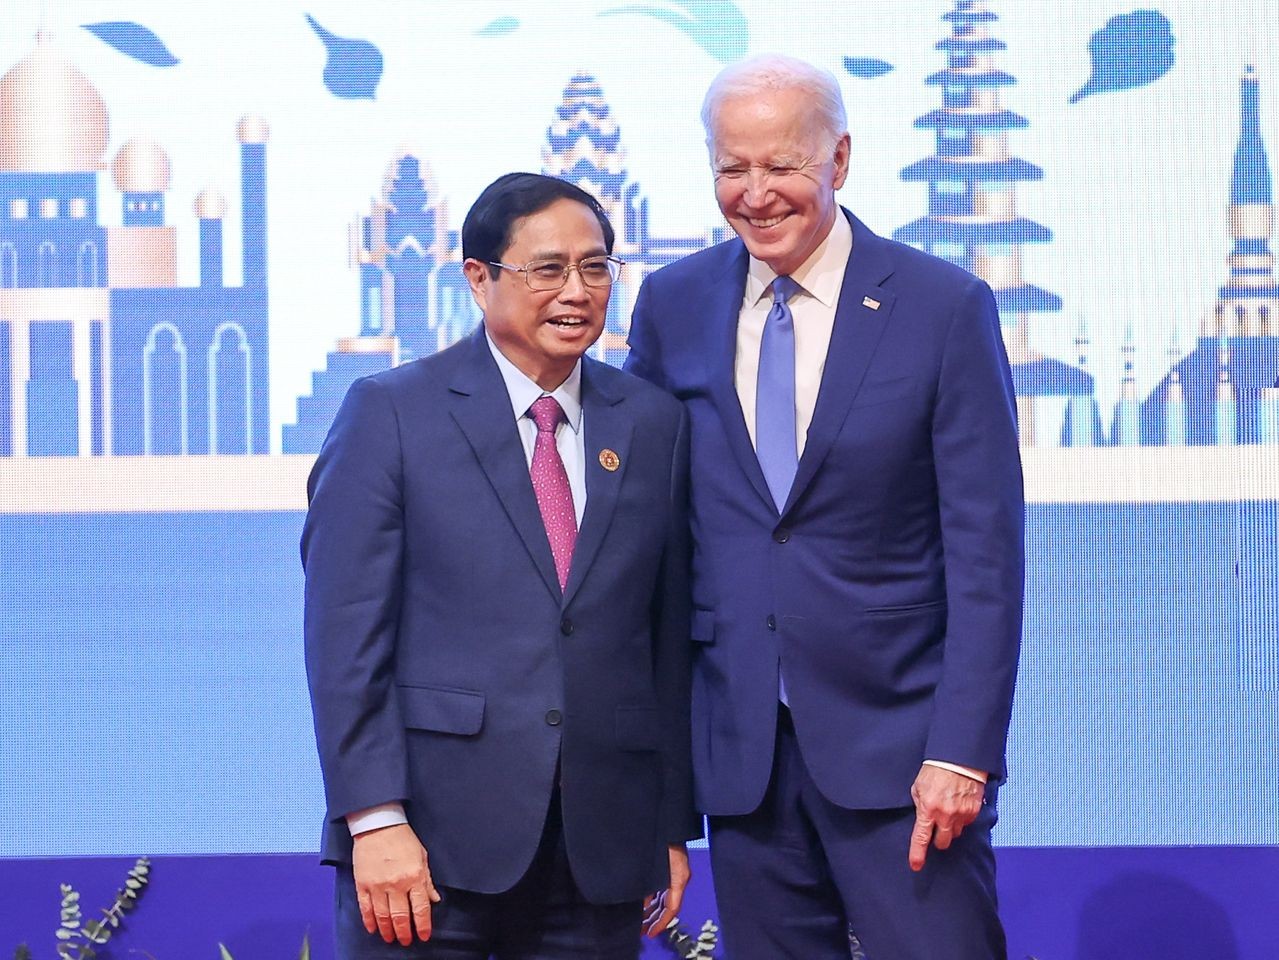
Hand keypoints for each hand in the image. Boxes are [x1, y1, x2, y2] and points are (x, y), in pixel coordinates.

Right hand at [351, 823, 441, 943]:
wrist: (378, 824)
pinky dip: (369, 921)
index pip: (421, 908)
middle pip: (401, 916)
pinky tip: (373, 929)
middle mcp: (396, 884)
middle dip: (404, 932)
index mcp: (414, 876)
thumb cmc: (403, 838)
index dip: (423, 925)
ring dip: (387, 930)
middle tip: (406, 941)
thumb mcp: (422, 856)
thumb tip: (434, 899)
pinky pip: (365, 908)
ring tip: (390, 938)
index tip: (424, 936)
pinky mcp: (362, 884)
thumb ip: (427, 880)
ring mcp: (378, 885)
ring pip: (383, 916)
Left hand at [642, 844, 689, 937]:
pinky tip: (642, 900)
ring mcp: (675, 870)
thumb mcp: (658, 865)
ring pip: (664, 896)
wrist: (669, 816)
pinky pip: (662, 886)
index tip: (650, 934)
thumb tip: (643, 901)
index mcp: (678, 878)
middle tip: (641, 930)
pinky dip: (653, 896)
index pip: (672, 908)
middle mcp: (678, 876)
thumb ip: (651, 884)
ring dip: (653, 909)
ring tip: (639, 919)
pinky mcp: (669, 864)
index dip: (662, 923)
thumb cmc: (663, 837)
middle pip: (668, 905)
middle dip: (655, 919)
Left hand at [908, 765, 984, 871]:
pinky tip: (958, 805)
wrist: (959, 759)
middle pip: (942, 843)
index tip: (916, 865)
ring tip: (948, 810)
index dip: (918, 854)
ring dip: (951, 827)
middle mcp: (945, 815)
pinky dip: (962, 818)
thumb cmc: (935, 770)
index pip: (921, 838)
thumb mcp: (918, 787)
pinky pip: (966, 823)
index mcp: (928, 809)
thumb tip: (922, 818)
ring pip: (956, 833)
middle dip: (938, 839)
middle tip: (936, 829)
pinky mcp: (973, 811)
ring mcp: (961, 814)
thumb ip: (919, 805)